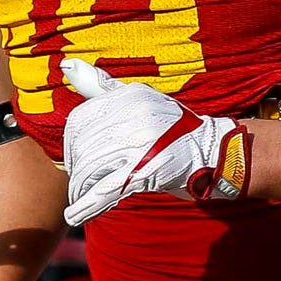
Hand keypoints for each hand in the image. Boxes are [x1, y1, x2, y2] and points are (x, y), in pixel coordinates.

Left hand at [57, 58, 251, 225]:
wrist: (213, 151)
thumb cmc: (172, 126)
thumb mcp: (140, 98)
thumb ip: (103, 86)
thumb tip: (67, 65)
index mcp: (130, 96)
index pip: (81, 120)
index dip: (72, 143)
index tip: (76, 157)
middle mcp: (134, 116)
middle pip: (83, 146)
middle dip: (77, 168)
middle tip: (80, 181)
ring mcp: (140, 144)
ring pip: (91, 168)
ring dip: (80, 188)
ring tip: (78, 199)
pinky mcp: (145, 171)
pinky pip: (108, 189)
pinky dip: (87, 205)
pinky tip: (73, 215)